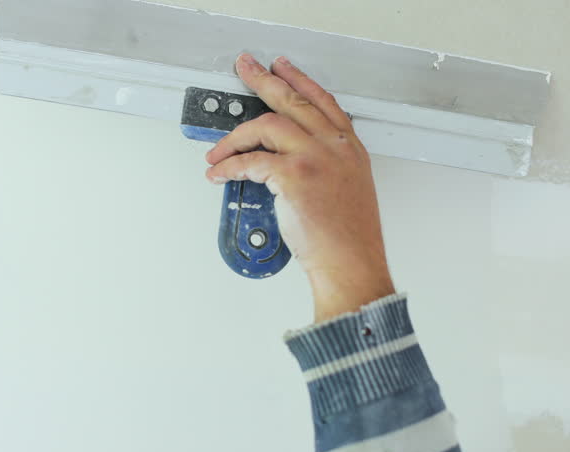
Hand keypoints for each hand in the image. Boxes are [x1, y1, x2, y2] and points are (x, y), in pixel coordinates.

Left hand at [205, 54, 394, 322]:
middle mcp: (334, 147)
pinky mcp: (294, 177)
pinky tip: (220, 173)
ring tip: (218, 151)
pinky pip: (251, 161)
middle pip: (292, 101)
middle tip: (244, 68)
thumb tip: (283, 159)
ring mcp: (315, 159)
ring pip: (266, 126)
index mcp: (349, 148)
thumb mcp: (348, 189)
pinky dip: (229, 166)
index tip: (281, 67)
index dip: (298, 80)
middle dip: (263, 80)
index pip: (321, 101)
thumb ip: (325, 165)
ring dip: (235, 137)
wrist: (352, 264)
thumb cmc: (348, 238)